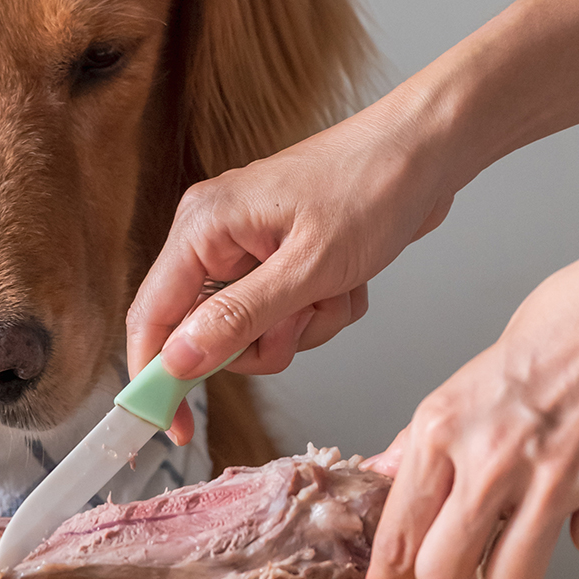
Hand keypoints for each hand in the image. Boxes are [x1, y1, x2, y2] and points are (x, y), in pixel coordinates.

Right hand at [127, 100, 456, 442]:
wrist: (427, 152)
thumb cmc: (372, 188)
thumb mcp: (307, 270)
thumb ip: (238, 320)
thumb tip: (177, 361)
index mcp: (203, 226)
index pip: (151, 315)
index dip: (157, 377)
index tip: (177, 427)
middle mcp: (215, 235)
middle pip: (208, 331)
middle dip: (263, 341)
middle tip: (301, 319)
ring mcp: (248, 246)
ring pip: (255, 330)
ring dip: (303, 325)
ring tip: (335, 288)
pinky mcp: (279, 256)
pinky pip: (286, 314)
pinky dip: (321, 309)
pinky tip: (348, 279)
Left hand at [362, 234, 578, 578]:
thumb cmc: (555, 332)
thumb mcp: (464, 381)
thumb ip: (423, 439)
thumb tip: (383, 473)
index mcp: (443, 426)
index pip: (399, 526)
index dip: (388, 576)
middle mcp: (491, 456)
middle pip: (445, 572)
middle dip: (451, 574)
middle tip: (466, 556)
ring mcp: (555, 478)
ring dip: (516, 564)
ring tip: (527, 524)